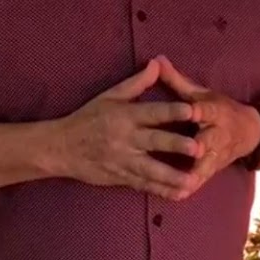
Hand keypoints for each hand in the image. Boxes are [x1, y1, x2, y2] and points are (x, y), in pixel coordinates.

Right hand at [54, 58, 202, 198]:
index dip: (172, 111)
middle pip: (155, 141)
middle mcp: (126, 138)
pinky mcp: (121, 177)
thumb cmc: (88, 118)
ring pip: (151, 169)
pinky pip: (143, 185)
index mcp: (125, 116)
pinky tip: (179, 194)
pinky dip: (161, 191)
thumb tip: (157, 64)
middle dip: (176, 145)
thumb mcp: (110, 96)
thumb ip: (137, 83)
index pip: (152, 112)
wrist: (61, 148)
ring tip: (192, 181)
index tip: (192, 110)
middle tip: (198, 148)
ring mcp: (124, 160)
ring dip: (172, 176)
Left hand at [157, 57, 259, 196]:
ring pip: (206, 165)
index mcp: (215, 111)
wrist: (251, 132)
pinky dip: (189, 188)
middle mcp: (218, 134)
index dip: (201, 110)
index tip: (192, 111)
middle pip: (210, 140)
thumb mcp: (202, 93)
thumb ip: (177, 80)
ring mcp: (217, 154)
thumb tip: (156, 59)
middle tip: (193, 150)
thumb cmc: (220, 108)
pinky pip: (200, 180)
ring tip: (179, 182)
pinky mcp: (213, 169)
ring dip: (195, 173)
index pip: (208, 109)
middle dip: (202, 145)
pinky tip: (175, 196)